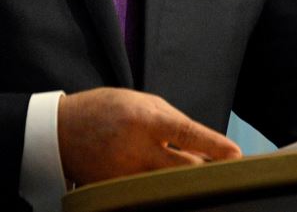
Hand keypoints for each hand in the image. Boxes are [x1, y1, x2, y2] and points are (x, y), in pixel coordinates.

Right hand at [57, 87, 241, 185]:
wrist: (61, 131)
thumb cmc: (105, 110)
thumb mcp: (139, 102)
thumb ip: (171, 121)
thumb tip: (202, 142)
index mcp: (144, 119)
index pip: (188, 133)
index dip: (215, 145)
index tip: (236, 154)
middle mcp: (137, 148)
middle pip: (184, 169)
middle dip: (206, 172)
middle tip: (224, 173)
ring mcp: (126, 173)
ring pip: (169, 186)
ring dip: (185, 184)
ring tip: (198, 181)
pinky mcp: (116, 190)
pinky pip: (147, 195)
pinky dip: (160, 192)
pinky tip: (167, 188)